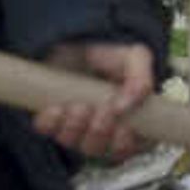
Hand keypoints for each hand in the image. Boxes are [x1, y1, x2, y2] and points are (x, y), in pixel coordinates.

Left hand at [35, 40, 156, 161]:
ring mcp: (78, 128)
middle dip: (100, 133)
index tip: (124, 128)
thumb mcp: (135, 58)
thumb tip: (124, 106)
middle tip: (101, 110)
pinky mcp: (53, 120)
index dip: (128, 144)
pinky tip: (56, 108)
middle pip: (103, 152)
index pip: (134, 147)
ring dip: (77, 129)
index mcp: (132, 118)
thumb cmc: (110, 51)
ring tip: (78, 105)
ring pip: (76, 146)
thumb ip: (140, 80)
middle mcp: (105, 129)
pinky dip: (51, 123)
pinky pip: (49, 132)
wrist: (78, 37)